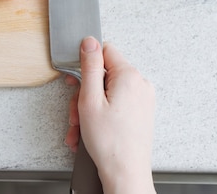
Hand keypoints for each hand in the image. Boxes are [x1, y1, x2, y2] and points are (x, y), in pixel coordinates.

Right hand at [65, 37, 155, 193]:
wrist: (125, 173)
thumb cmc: (109, 142)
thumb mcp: (89, 99)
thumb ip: (88, 66)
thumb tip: (89, 42)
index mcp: (129, 76)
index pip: (104, 50)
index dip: (85, 63)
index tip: (75, 78)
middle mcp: (140, 85)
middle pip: (103, 74)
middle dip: (84, 92)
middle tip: (76, 110)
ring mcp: (142, 99)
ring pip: (106, 91)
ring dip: (88, 107)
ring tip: (81, 126)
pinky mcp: (140, 112)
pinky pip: (114, 104)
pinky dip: (100, 114)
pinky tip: (89, 130)